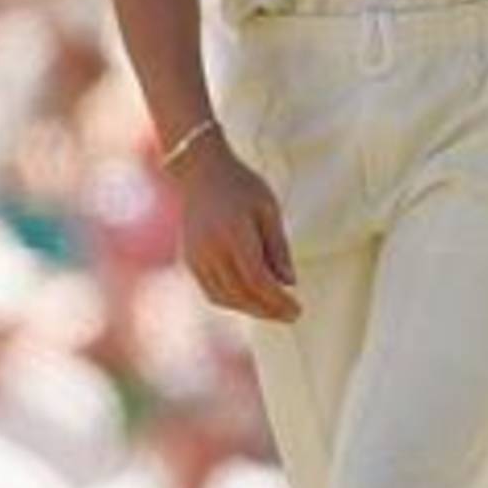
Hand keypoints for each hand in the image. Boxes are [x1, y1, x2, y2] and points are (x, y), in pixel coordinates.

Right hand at [175, 135, 299, 321]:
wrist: (201, 171)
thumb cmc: (241, 186)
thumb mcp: (268, 209)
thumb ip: (278, 247)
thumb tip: (290, 283)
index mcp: (234, 233)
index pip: (257, 279)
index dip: (278, 301)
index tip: (297, 310)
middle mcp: (211, 249)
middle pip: (241, 294)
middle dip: (268, 310)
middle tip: (291, 316)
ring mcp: (197, 256)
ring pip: (224, 297)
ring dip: (251, 310)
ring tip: (274, 311)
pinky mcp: (190, 260)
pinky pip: (212, 291)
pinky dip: (233, 301)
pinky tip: (252, 301)